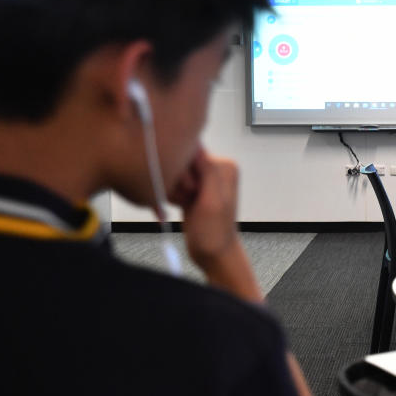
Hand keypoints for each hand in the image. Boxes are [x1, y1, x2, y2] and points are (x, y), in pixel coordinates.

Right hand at [168, 147, 239, 272]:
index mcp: (224, 165)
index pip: (191, 152)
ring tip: (185, 205)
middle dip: (177, 182)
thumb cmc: (214, 232)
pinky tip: (180, 206)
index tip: (191, 192)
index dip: (183, 172)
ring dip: (173, 190)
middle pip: (180, 161)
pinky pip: (171, 182)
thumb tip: (197, 143)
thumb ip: (208, 171)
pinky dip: (171, 195)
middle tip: (188, 200)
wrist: (212, 253)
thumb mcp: (212, 201)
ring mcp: (203, 177)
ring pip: (172, 172)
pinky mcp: (192, 187)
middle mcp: (215, 167)